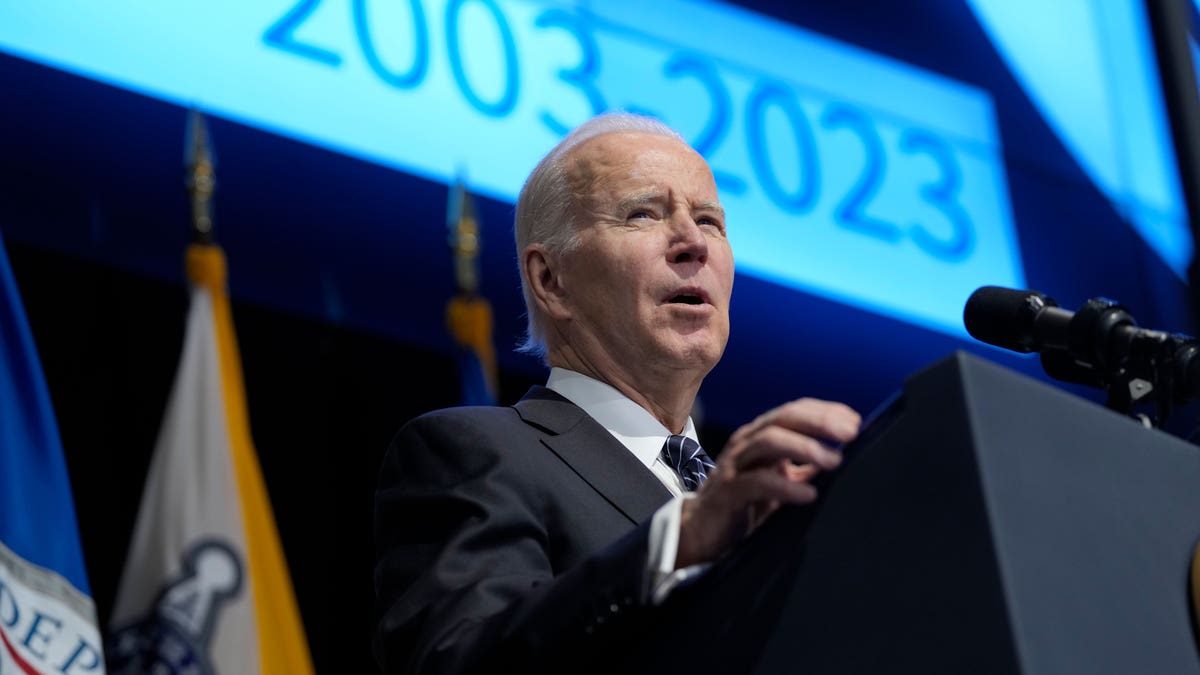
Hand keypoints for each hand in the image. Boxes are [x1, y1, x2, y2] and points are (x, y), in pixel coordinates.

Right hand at [675, 398, 859, 568]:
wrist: (701, 530)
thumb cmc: (745, 503)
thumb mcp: (780, 479)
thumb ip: (805, 468)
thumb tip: (844, 457)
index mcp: (760, 436)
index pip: (794, 411)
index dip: (824, 412)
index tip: (856, 422)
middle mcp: (747, 443)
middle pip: (783, 419)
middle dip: (818, 422)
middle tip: (850, 433)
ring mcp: (734, 465)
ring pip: (768, 442)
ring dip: (805, 448)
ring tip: (834, 462)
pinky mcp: (726, 492)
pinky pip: (756, 482)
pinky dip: (785, 486)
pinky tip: (809, 494)